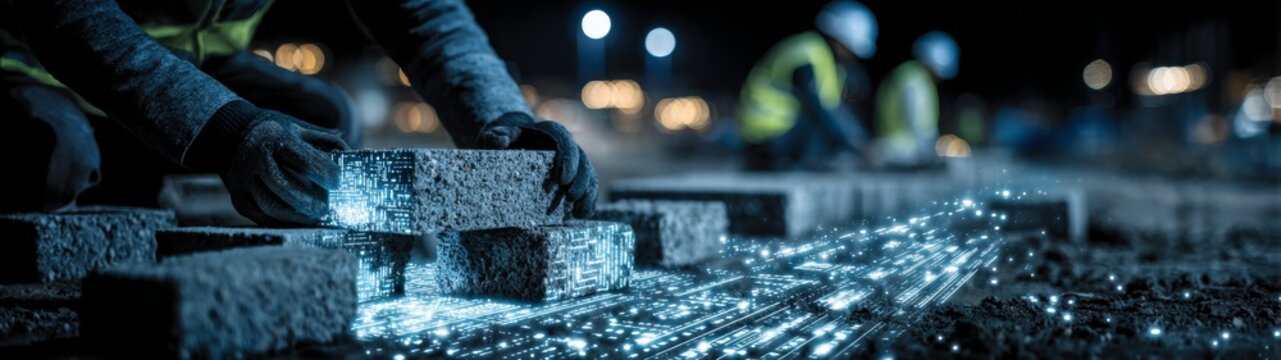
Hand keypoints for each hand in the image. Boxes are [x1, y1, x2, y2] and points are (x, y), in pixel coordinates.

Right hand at [186, 101, 347, 225]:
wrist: (234, 136)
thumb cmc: (278, 133)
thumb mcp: (300, 128)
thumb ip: (326, 141)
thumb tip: (351, 158)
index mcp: (275, 138)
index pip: (301, 159)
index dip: (323, 173)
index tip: (338, 182)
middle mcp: (255, 158)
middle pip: (283, 187)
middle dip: (309, 201)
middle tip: (327, 209)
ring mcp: (242, 180)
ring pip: (271, 206)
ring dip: (297, 216)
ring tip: (315, 218)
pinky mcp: (238, 198)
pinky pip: (261, 216)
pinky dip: (283, 221)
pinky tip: (298, 220)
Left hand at [477, 113, 597, 217]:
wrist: (511, 141)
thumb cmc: (504, 137)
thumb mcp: (495, 134)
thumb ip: (495, 135)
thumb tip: (500, 141)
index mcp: (550, 131)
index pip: (564, 141)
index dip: (568, 160)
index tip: (562, 179)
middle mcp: (566, 144)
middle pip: (581, 158)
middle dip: (580, 179)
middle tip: (571, 197)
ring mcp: (572, 160)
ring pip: (588, 173)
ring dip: (587, 192)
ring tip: (580, 211)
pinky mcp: (573, 174)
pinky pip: (587, 186)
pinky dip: (587, 200)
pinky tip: (582, 215)